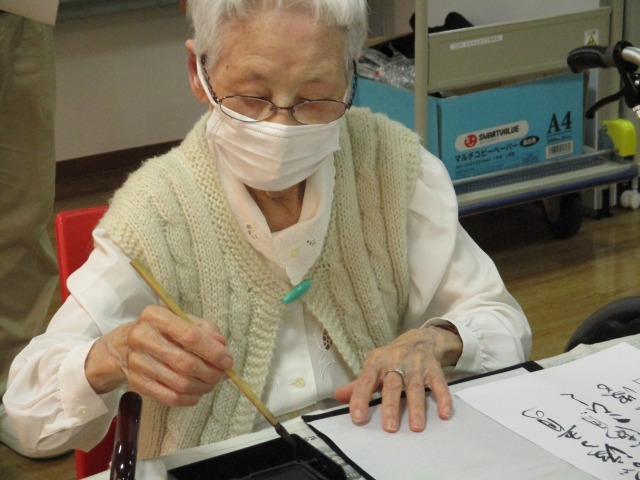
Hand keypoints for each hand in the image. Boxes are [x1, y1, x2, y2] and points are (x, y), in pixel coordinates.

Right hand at [85, 305, 232, 405]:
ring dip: (202, 387)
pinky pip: (168, 397)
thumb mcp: (181, 320)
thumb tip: (222, 346)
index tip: (227, 360)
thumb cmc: (160, 331)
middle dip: (210, 372)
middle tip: (221, 375)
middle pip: (184, 362)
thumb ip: (205, 329)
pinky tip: (196, 393)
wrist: (121, 347)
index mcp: (155, 316)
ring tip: (211, 383)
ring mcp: (137, 362)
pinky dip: (188, 399)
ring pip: (178, 383)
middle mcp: (142, 337)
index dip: (212, 351)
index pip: (189, 335)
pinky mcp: (136, 383)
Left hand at [334, 326, 461, 432]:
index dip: (360, 398)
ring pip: (415, 387)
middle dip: (391, 407)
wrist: (419, 339)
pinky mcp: (434, 370)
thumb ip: (358, 384)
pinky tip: (444, 413)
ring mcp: (416, 366)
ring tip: (416, 427)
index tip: (358, 418)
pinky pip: (439, 384)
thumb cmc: (391, 358)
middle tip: (390, 428)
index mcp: (377, 362)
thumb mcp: (373, 367)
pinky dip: (443, 398)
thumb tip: (337, 396)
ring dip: (416, 407)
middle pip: (392, 385)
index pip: (366, 381)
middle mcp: (396, 363)